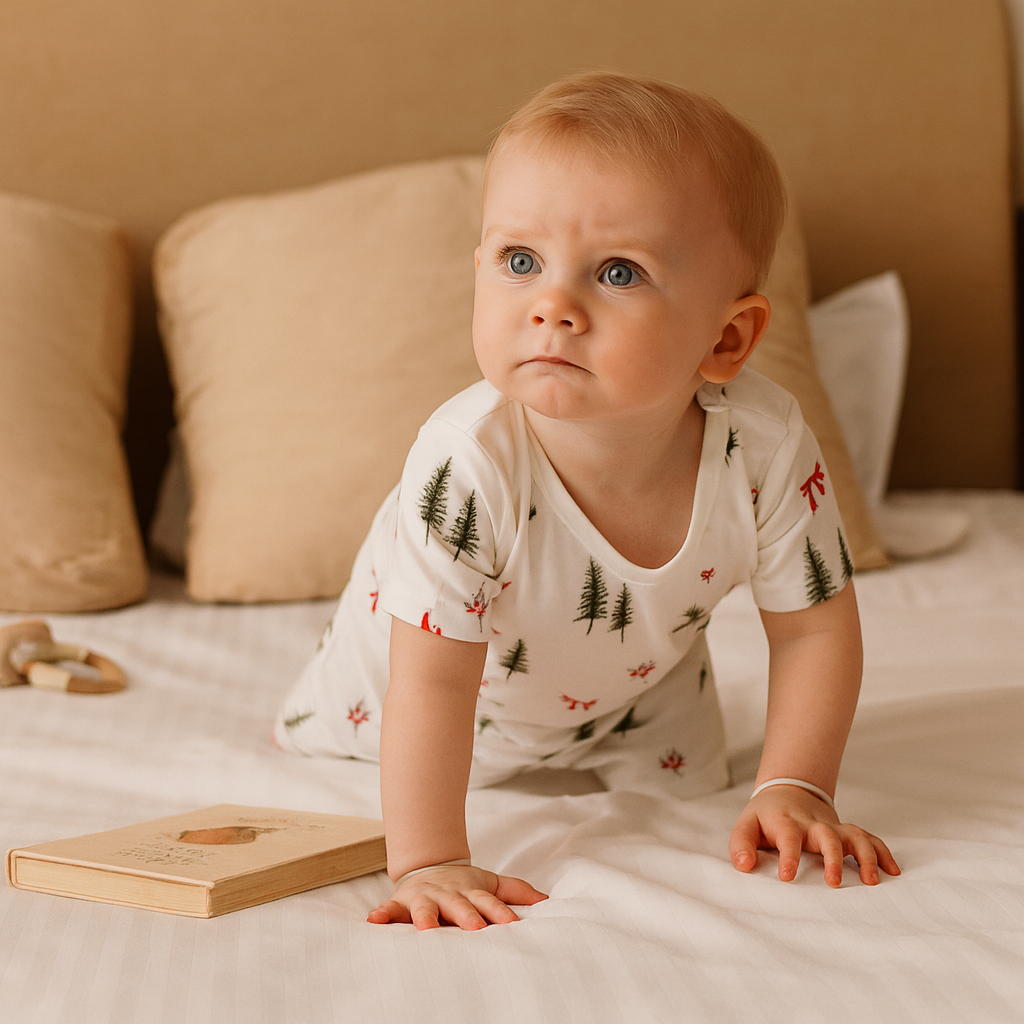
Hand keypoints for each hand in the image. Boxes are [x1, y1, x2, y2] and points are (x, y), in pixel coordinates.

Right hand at [367, 864, 547, 929]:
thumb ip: (516, 892)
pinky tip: (373, 920)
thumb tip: (547, 901)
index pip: (489, 902)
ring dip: (426, 917)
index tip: (512, 924)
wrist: (428, 868)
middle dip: (467, 916)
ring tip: (426, 928)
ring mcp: (424, 899)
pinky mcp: (401, 903)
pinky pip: (389, 910)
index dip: (500, 913)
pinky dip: (382, 914)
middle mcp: (448, 896)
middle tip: (476, 928)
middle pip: (459, 905)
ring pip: (425, 909)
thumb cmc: (464, 886)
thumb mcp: (490, 883)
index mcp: (471, 892)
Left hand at [729, 784, 900, 886]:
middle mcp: (812, 825)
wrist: (788, 792)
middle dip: (831, 858)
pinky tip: (893, 871)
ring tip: (871, 881)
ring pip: (854, 836)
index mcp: (786, 823)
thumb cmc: (765, 817)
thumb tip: (744, 865)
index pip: (788, 837)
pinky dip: (882, 852)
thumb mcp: (746, 826)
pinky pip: (868, 839)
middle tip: (834, 883)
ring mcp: (832, 828)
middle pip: (826, 836)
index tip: (787, 877)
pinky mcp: (846, 832)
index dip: (788, 856)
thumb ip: (741, 845)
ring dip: (865, 856)